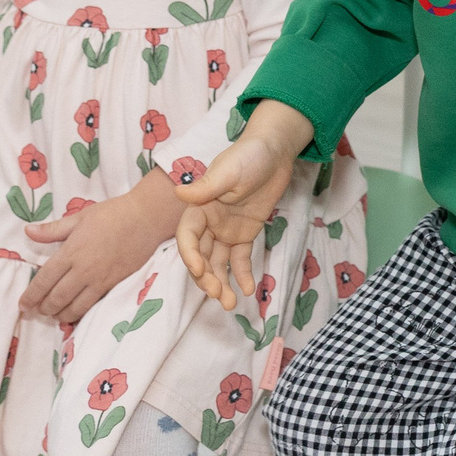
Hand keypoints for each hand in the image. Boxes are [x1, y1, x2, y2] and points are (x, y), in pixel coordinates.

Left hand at [22, 175, 176, 321]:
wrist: (146, 218)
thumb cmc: (112, 214)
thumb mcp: (80, 217)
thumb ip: (52, 229)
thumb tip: (28, 231)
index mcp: (71, 252)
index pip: (44, 280)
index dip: (30, 295)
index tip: (22, 305)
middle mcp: (83, 270)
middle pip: (57, 298)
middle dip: (43, 308)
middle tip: (37, 310)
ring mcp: (99, 279)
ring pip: (74, 307)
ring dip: (61, 314)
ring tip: (54, 314)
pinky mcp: (114, 284)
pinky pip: (93, 305)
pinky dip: (80, 312)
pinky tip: (75, 312)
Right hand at [176, 102, 311, 306]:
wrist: (275, 152)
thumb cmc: (249, 156)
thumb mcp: (228, 171)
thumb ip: (207, 186)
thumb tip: (180, 193)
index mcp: (199, 207)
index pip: (187, 236)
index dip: (190, 255)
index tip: (200, 270)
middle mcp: (208, 222)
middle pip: (201, 255)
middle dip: (206, 277)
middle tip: (218, 294)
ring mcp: (225, 230)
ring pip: (218, 262)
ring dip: (221, 282)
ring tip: (230, 303)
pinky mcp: (244, 234)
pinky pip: (240, 258)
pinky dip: (242, 274)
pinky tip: (248, 289)